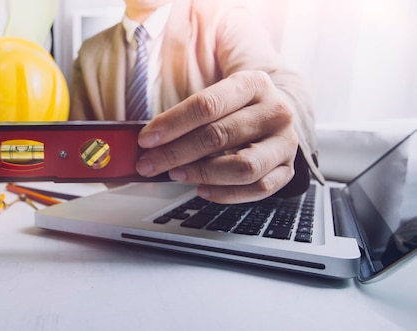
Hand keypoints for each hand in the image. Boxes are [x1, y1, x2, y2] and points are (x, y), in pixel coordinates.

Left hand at [136, 70, 299, 203]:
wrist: (272, 111)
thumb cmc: (235, 106)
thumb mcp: (216, 96)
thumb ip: (185, 114)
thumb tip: (148, 142)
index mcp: (254, 84)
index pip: (207, 105)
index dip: (172, 124)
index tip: (147, 140)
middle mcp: (275, 111)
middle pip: (219, 136)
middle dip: (176, 153)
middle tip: (149, 164)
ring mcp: (285, 142)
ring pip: (243, 167)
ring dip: (201, 174)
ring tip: (176, 174)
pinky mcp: (288, 169)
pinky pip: (257, 189)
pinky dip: (225, 194)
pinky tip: (201, 189)